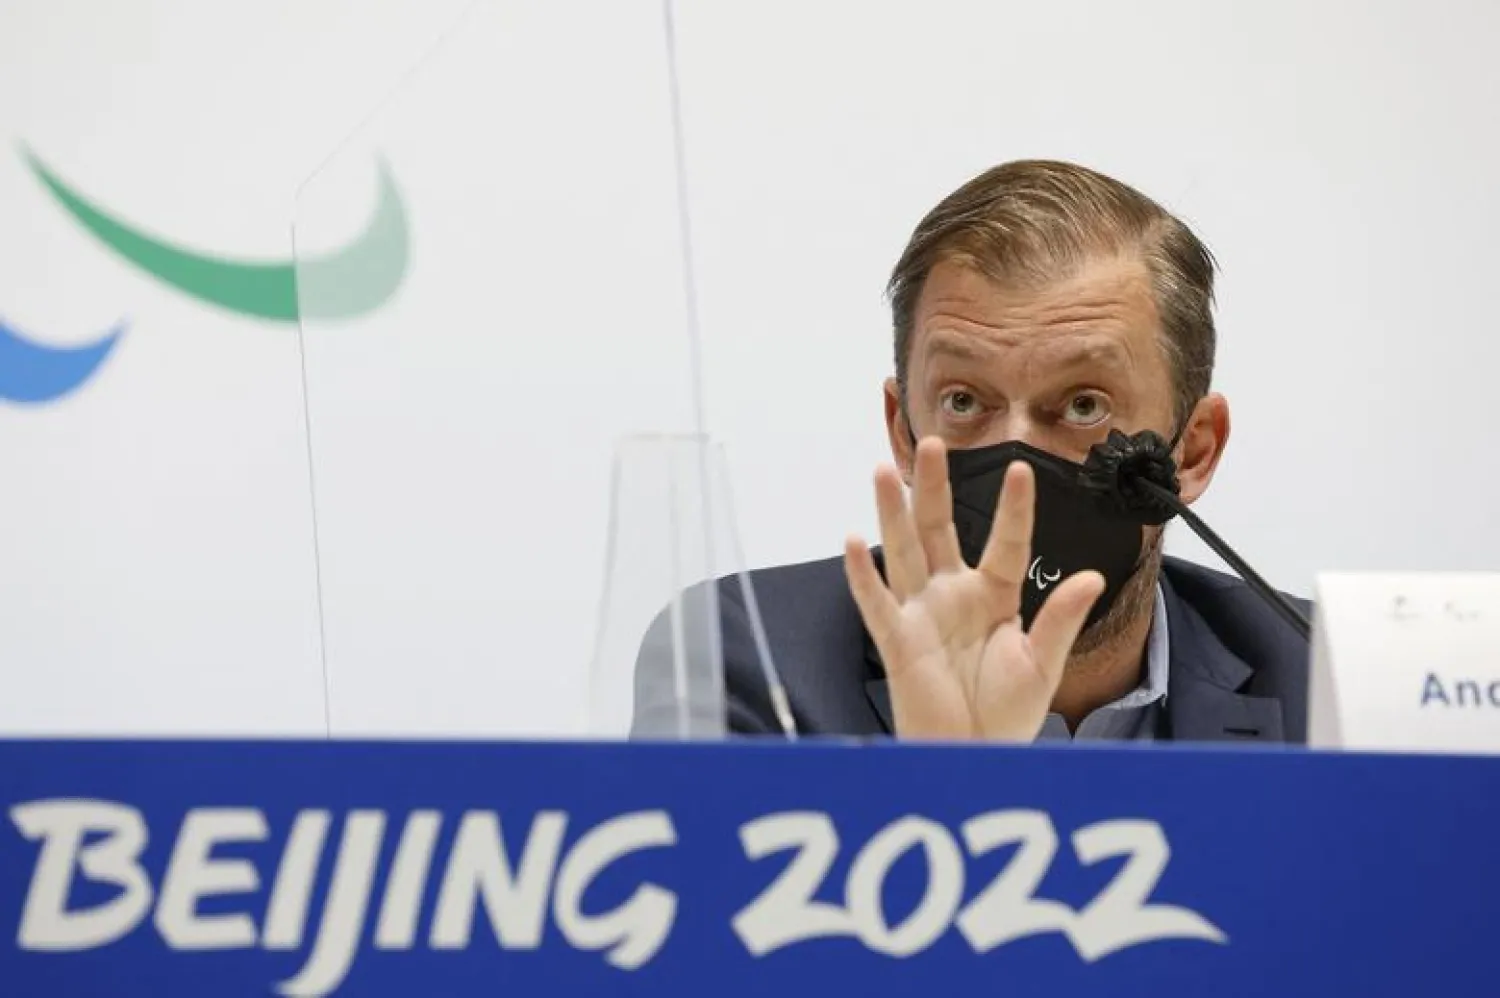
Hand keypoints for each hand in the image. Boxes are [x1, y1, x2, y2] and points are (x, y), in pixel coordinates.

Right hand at [843, 437, 1104, 740]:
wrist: (976, 757)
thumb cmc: (1006, 713)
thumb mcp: (1043, 663)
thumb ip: (1062, 619)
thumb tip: (1090, 577)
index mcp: (994, 595)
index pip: (1007, 543)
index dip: (1014, 508)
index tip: (1022, 469)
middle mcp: (953, 595)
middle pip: (940, 529)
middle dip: (934, 487)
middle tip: (932, 443)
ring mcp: (922, 614)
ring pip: (904, 552)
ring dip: (892, 513)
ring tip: (883, 471)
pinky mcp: (898, 641)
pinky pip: (877, 603)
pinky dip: (863, 574)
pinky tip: (853, 541)